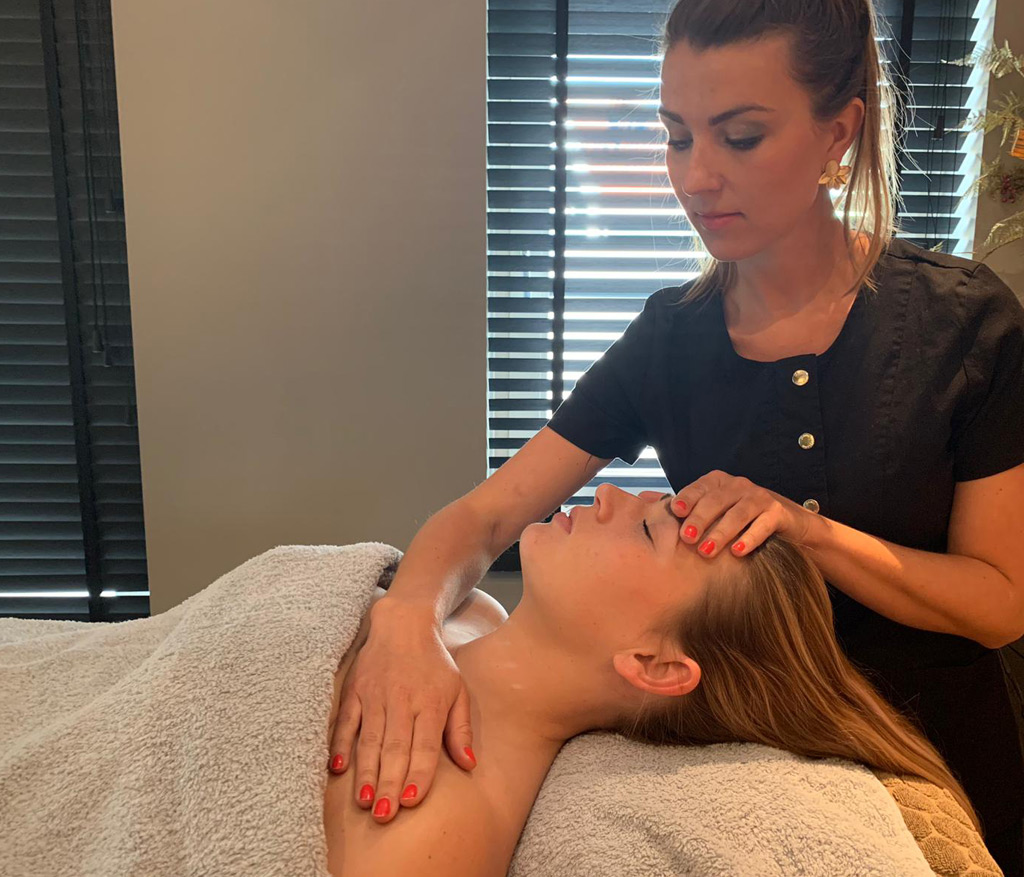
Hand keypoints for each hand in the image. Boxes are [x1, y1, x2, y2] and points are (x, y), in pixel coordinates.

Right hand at [329, 600, 475, 823]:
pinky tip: (338, 769)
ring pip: (369, 739)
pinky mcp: (354, 691)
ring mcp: (374, 695)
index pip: (424, 744)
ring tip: (365, 802)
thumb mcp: (457, 690)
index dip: (418, 773)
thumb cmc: (434, 663)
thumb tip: (469, 764)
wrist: (403, 624)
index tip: (412, 801)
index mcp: (429, 703)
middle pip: (394, 747)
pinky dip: (340, 745)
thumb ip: (460, 729)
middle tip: (384, 815)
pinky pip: (345, 722)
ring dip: (366, 772)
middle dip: (389, 782)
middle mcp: (401, 700)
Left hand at [668, 470, 814, 558]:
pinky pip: (762, 524)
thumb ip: (682, 506)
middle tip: (686, 538)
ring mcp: (760, 497)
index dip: (686, 498)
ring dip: (721, 532)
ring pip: (738, 513)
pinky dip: (749, 538)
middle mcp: (738, 486)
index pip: (698, 488)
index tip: (674, 512)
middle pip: (716, 500)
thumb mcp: (712, 510)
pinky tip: (737, 552)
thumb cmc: (740, 518)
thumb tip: (643, 498)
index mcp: (718, 483)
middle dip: (700, 519)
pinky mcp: (778, 512)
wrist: (788, 524)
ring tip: (707, 550)